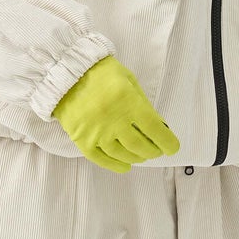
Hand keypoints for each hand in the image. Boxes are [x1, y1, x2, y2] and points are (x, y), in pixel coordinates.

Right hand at [51, 55, 179, 172]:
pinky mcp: (82, 140)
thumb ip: (143, 103)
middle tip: (156, 149)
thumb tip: (158, 126)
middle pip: (141, 146)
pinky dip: (117, 165)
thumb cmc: (101, 73)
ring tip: (142, 155)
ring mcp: (97, 133)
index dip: (167, 142)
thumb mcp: (129, 80)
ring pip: (124, 155)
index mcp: (128, 102)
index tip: (173, 147)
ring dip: (138, 157)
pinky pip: (102, 159)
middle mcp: (114, 121)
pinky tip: (126, 165)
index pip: (155, 130)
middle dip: (153, 151)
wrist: (65, 73)